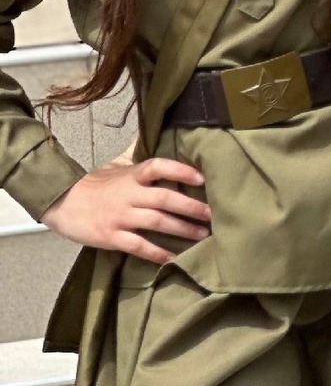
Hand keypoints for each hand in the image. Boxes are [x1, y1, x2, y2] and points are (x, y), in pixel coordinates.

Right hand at [43, 155, 210, 267]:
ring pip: (157, 222)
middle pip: (164, 198)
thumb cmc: (95, 184)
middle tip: (213, 214)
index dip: (180, 170)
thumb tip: (153, 128)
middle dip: (191, 206)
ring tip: (203, 235)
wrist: (63, 204)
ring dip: (182, 229)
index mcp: (131, 175)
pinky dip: (157, 252)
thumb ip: (137, 152)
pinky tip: (173, 257)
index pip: (158, 166)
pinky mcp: (111, 237)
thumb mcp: (115, 164)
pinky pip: (138, 246)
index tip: (202, 178)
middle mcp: (128, 194)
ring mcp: (120, 217)